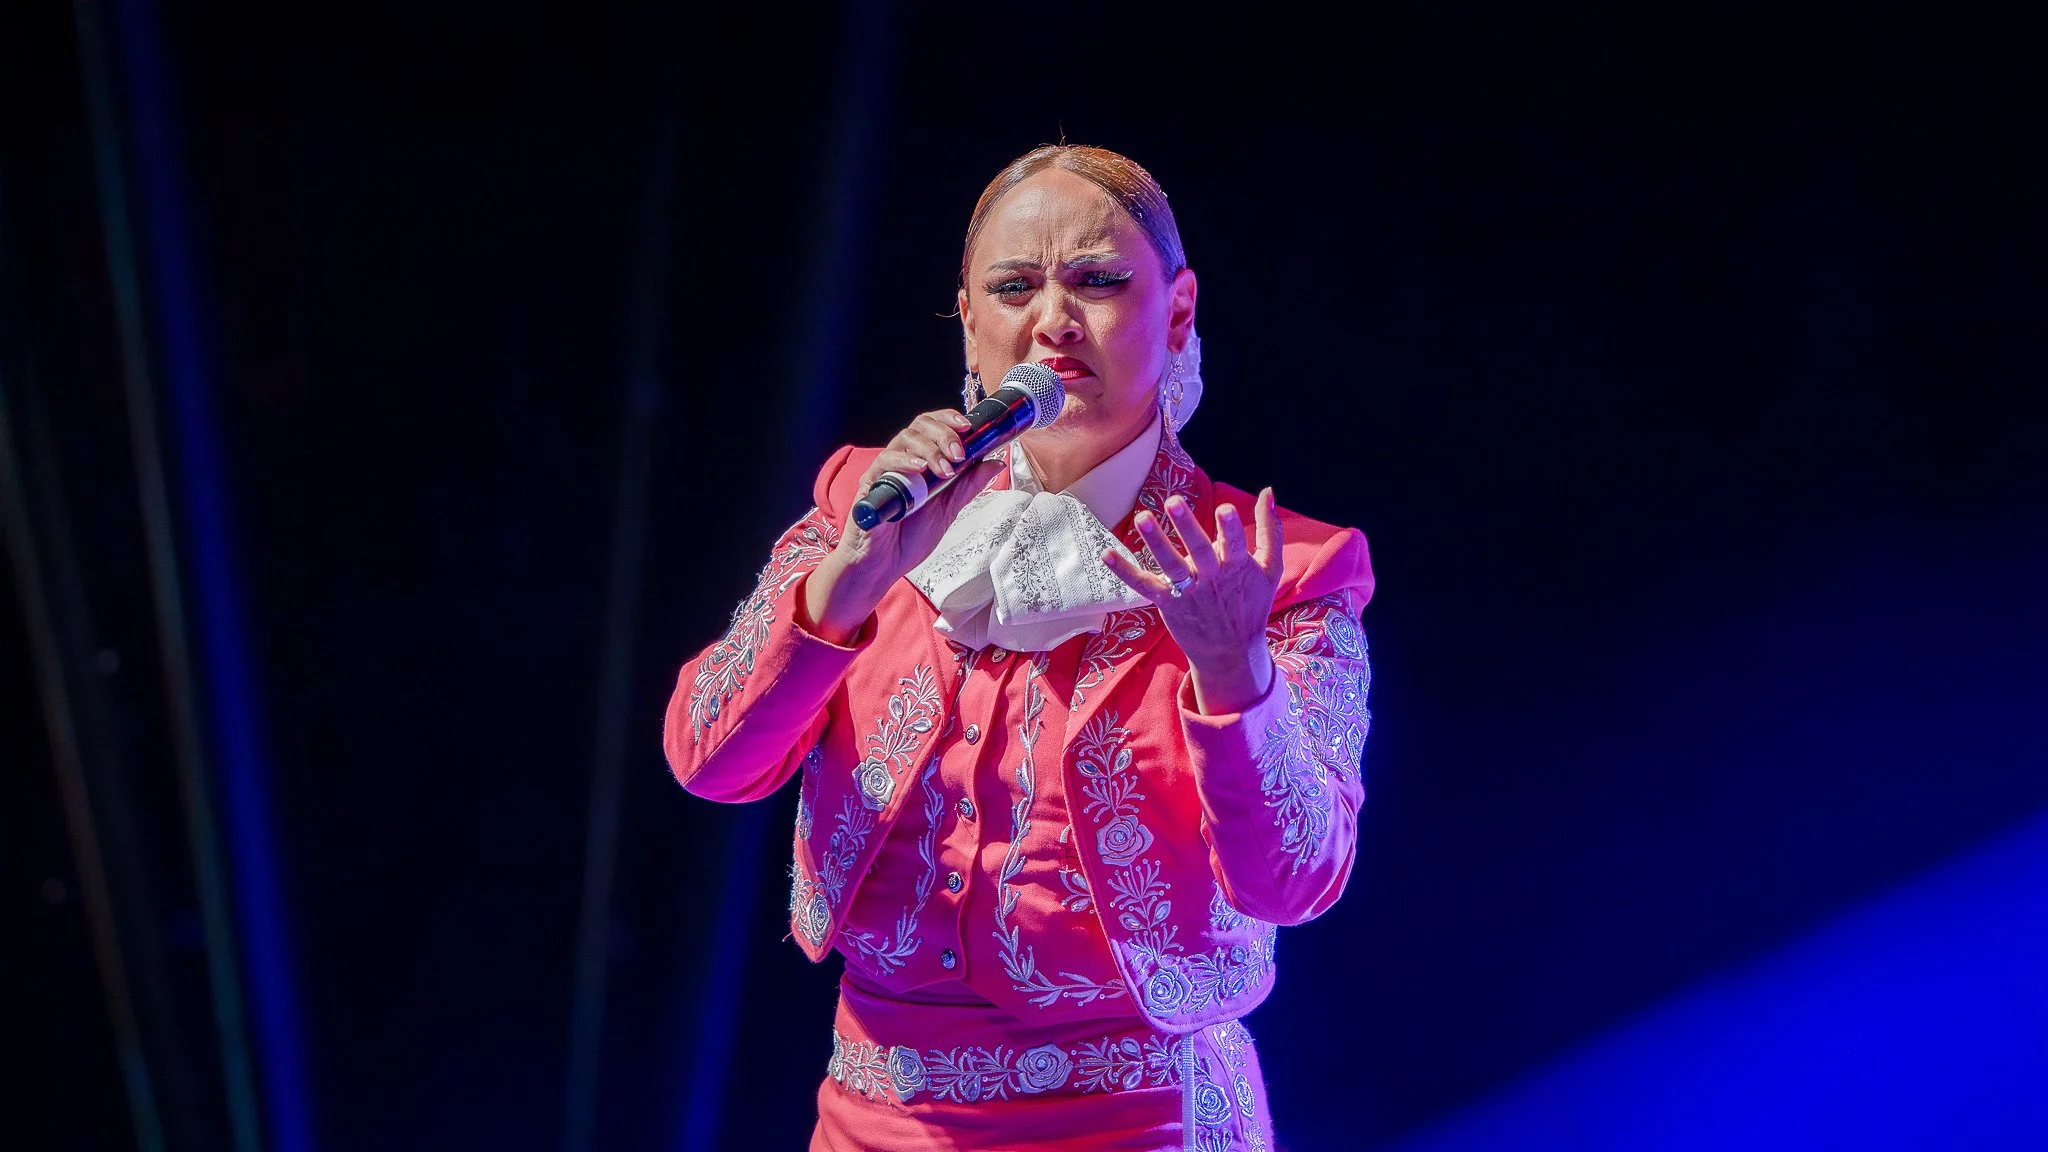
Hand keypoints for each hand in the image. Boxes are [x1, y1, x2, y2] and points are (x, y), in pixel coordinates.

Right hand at [802, 410, 1003, 642]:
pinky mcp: (870, 483)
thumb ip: (969, 485)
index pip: (934, 427)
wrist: (884, 566)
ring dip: (930, 449)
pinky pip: (884, 461)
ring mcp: (886, 470)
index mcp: (922, 463)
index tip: (969, 427)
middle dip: (944, 434)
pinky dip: (904, 461)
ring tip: (945, 469)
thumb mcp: (948, 510)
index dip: (950, 420)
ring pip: (904, 438)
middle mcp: (904, 461)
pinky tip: (919, 469)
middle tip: (959, 454)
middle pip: (920, 426)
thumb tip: (995, 461)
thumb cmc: (909, 539)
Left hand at [1102, 488, 1284, 713]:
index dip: (1229, 528)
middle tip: (1173, 502)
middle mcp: (1211, 578)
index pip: (1234, 544)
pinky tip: (1106, 554)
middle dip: (1187, 526)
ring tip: (1143, 517)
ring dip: (1156, 542)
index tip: (1223, 509)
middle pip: (1198, 550)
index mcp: (1237, 567)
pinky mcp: (1168, 602)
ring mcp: (1188, 591)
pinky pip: (1144, 585)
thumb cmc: (1251, 604)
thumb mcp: (1270, 569)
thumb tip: (1267, 491)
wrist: (1232, 652)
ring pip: (1170, 565)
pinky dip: (1125, 571)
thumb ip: (1269, 529)